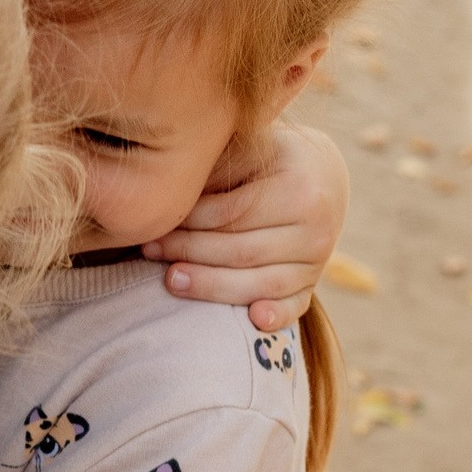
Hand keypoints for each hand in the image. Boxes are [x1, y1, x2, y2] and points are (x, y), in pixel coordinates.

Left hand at [142, 123, 347, 329]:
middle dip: (189, 252)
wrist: (321, 175)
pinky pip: (296, 305)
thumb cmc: (271, 159)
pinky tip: (254, 319)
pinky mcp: (313, 283)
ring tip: (172, 280)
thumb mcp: (250, 151)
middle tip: (149, 251)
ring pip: (262, 282)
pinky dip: (277, 315)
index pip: (232, 214)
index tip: (155, 223)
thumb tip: (169, 193)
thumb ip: (218, 170)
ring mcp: (318, 261)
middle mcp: (316, 229)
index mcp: (299, 189)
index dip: (189, 222)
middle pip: (242, 251)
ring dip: (212, 286)